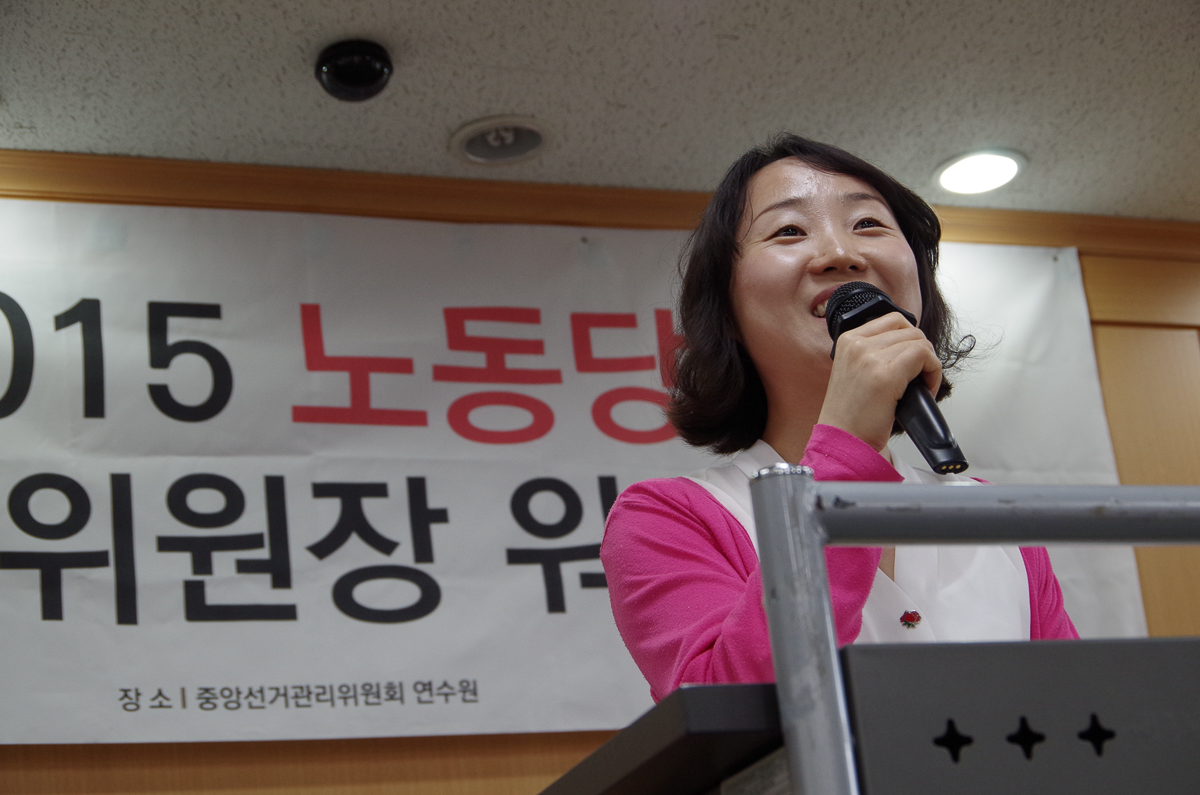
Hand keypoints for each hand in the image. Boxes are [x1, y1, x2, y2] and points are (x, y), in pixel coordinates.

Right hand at [816, 312, 941, 452]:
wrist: (845, 440)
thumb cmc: (853, 414)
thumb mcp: (856, 371)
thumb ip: (876, 352)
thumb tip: (911, 345)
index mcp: (847, 340)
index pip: (893, 320)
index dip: (909, 338)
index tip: (910, 360)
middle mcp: (857, 344)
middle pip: (910, 330)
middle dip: (921, 353)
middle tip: (917, 377)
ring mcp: (870, 357)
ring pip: (920, 342)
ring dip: (929, 365)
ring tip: (920, 386)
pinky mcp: (886, 374)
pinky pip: (925, 356)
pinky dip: (933, 373)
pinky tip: (925, 389)